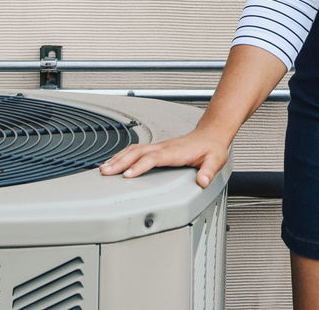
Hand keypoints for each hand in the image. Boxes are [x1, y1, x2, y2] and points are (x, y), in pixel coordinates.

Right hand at [99, 130, 227, 188]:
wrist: (210, 135)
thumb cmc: (211, 148)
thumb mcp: (215, 160)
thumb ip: (208, 171)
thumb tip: (202, 181)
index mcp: (175, 152)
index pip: (154, 158)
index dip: (140, 166)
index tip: (128, 175)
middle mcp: (163, 147)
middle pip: (138, 153)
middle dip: (120, 162)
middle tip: (106, 172)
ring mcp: (158, 146)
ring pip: (134, 150)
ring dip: (118, 158)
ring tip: (103, 169)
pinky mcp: (156, 148)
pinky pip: (135, 150)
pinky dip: (122, 155)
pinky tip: (114, 162)